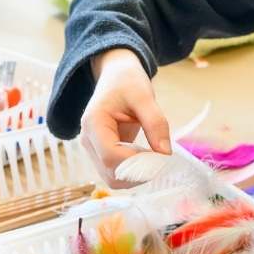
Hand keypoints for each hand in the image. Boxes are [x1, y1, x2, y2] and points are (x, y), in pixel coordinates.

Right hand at [79, 48, 171, 186]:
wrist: (116, 76)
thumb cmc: (128, 82)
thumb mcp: (145, 96)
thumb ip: (155, 123)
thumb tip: (165, 153)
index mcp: (94, 123)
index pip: (111, 156)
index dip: (138, 162)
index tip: (161, 156)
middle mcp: (88, 140)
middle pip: (111, 172)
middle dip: (139, 172)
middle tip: (162, 158)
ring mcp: (92, 149)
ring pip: (113, 178)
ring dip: (137, 175)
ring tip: (155, 157)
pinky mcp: (101, 154)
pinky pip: (116, 172)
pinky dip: (134, 172)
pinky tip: (147, 157)